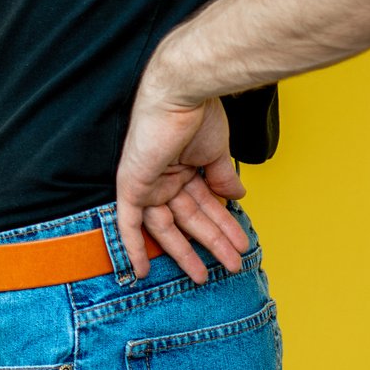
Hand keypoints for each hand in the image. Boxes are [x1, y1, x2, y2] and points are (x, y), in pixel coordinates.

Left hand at [115, 80, 250, 282]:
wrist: (183, 94)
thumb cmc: (199, 114)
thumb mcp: (216, 153)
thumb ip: (222, 178)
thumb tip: (237, 198)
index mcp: (184, 168)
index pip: (203, 205)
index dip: (223, 226)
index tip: (241, 243)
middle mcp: (164, 177)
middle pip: (188, 219)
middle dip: (212, 243)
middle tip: (233, 264)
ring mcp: (148, 182)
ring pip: (166, 226)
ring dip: (186, 251)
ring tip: (208, 274)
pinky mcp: (132, 185)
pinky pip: (128, 222)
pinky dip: (133, 247)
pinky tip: (141, 272)